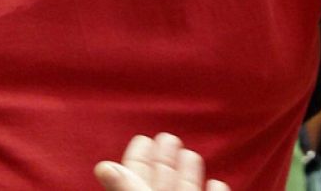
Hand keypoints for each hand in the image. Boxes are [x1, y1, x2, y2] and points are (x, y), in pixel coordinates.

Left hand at [94, 133, 228, 190]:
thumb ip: (127, 188)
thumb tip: (102, 166)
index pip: (136, 175)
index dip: (139, 157)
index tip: (142, 138)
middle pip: (162, 181)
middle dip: (164, 159)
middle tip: (167, 136)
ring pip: (187, 190)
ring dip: (190, 172)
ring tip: (190, 153)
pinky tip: (218, 182)